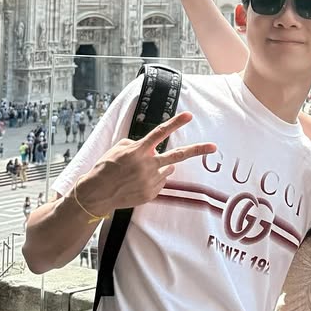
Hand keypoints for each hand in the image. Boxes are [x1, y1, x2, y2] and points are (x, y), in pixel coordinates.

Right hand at [77, 112, 216, 214]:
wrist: (96, 194)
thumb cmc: (105, 168)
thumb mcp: (118, 148)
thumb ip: (138, 144)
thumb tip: (152, 148)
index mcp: (139, 150)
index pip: (160, 133)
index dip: (176, 123)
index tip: (189, 116)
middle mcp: (148, 165)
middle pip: (178, 156)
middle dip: (197, 150)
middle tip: (213, 146)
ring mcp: (151, 181)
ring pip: (167, 169)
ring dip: (160, 167)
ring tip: (141, 172)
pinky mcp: (151, 193)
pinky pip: (160, 182)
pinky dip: (154, 179)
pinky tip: (138, 182)